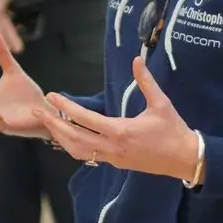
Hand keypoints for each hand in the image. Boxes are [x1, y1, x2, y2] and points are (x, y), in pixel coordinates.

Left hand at [37, 56, 199, 179]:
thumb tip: (137, 59)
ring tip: (48, 122)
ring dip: (60, 137)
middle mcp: (112, 147)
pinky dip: (72, 146)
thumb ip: (146, 81)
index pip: (86, 119)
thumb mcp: (161, 103)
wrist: (184, 159)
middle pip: (74, 137)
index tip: (52, 96)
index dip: (66, 107)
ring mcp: (112, 158)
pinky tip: (66, 136)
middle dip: (54, 124)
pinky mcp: (114, 163)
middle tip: (38, 110)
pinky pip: (87, 156)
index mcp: (121, 131)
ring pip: (77, 150)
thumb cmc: (173, 129)